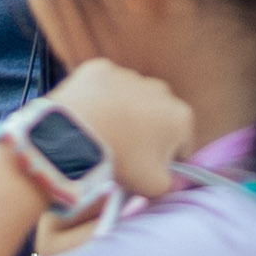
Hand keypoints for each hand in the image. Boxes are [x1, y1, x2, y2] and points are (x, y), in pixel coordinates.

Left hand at [39, 57, 205, 200]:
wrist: (74, 133)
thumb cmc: (120, 160)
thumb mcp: (154, 186)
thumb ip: (172, 185)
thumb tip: (173, 180)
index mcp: (181, 117)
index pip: (182, 145)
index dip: (166, 161)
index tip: (147, 169)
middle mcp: (161, 90)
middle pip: (158, 118)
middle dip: (146, 134)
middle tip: (124, 153)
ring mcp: (130, 75)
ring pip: (132, 100)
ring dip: (123, 114)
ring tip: (104, 135)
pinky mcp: (101, 69)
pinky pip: (104, 87)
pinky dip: (98, 99)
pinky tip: (89, 116)